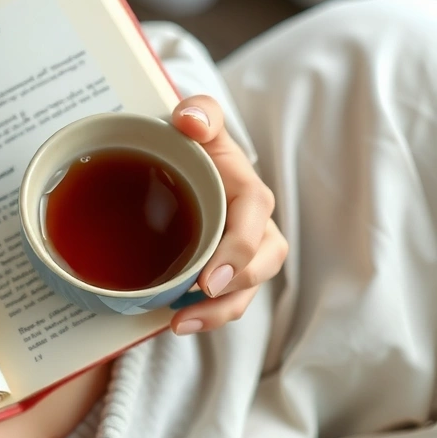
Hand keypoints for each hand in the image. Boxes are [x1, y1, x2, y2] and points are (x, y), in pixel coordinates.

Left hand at [169, 96, 287, 334]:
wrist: (183, 164)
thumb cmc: (194, 146)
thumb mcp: (198, 122)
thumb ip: (200, 113)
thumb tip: (190, 120)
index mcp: (248, 191)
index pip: (255, 217)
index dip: (240, 249)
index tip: (211, 276)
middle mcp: (253, 226)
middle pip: (263, 261)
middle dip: (236, 287)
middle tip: (199, 297)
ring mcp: (242, 253)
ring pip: (247, 289)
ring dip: (219, 312)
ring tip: (180, 324)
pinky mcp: (225, 272)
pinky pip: (227, 300)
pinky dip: (206, 316)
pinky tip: (174, 323)